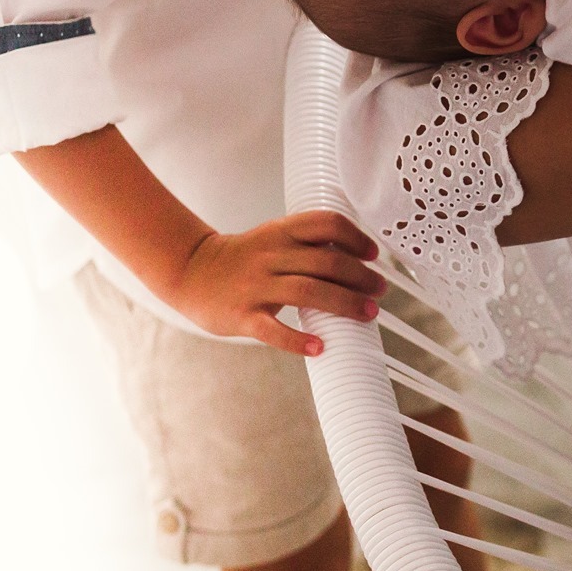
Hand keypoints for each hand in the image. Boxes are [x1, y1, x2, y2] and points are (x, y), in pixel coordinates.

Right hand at [164, 210, 387, 355]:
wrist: (191, 272)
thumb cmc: (244, 257)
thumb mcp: (274, 237)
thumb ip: (308, 244)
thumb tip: (358, 259)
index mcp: (281, 231)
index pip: (327, 223)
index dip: (356, 237)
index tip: (374, 255)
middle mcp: (270, 254)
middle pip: (327, 261)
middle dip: (361, 276)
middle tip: (380, 290)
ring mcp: (255, 285)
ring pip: (309, 291)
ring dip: (345, 303)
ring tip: (368, 313)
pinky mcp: (242, 315)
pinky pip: (273, 330)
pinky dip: (298, 340)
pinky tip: (320, 347)